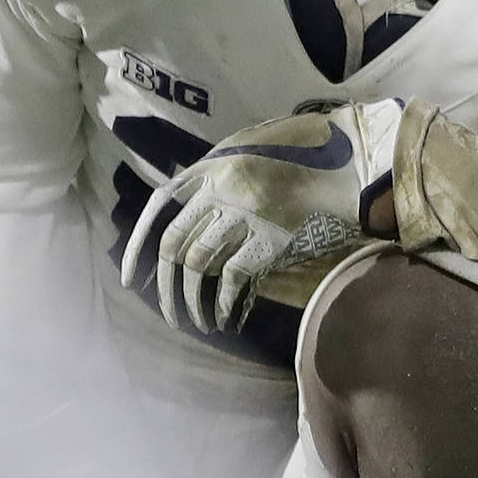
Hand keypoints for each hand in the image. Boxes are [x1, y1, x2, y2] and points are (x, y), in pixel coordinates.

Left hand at [121, 100, 403, 334]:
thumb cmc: (298, 159)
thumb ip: (215, 182)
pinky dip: (224, 303)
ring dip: (192, 301)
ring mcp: (243, 211)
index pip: (158, 206)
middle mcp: (220, 187)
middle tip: (168, 315)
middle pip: (175, 244)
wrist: (348, 160)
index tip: (129, 278)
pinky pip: (233, 277)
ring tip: (197, 321)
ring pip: (199, 264)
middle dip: (165, 287)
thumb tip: (190, 227)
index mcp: (210, 167)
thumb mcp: (247, 155)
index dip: (137, 245)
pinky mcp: (269, 235)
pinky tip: (225, 318)